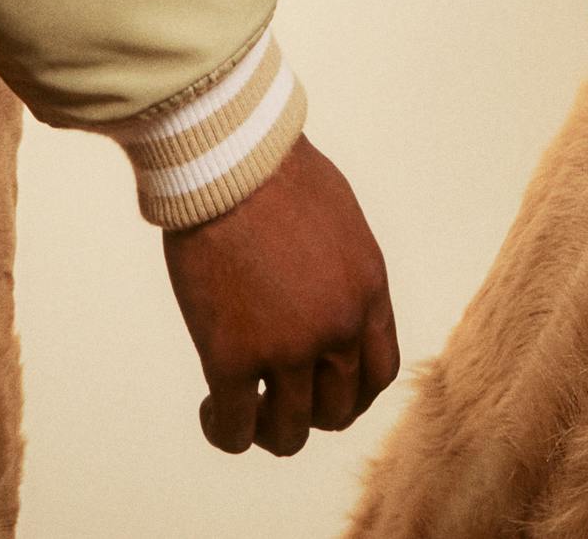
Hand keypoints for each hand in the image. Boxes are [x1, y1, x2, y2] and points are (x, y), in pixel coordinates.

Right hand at [162, 132, 398, 455]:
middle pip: (337, 410)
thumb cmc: (273, 170)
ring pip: (289, 431)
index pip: (377, 373)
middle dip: (309, 411)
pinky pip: (235, 428)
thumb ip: (341, 270)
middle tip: (276, 396)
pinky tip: (211, 411)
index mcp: (367, 291)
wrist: (225, 155)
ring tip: (242, 408)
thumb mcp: (338, 219)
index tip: (322, 388)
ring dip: (266, 429)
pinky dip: (224, 430)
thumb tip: (325, 298)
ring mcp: (286, 349)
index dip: (350, 393)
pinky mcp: (231, 357)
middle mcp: (338, 328)